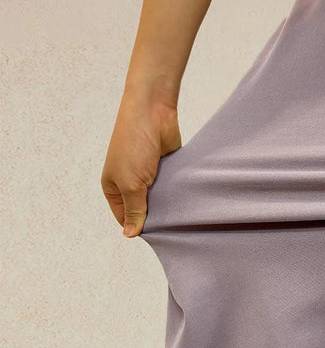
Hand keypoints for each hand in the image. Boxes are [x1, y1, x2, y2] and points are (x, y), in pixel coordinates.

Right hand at [101, 93, 181, 236]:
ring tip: (181, 214)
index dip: (139, 227)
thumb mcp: (130, 184)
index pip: (125, 217)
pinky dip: (177, 191)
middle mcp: (129, 183)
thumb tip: (130, 235)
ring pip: (159, 199)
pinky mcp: (165, 168)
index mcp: (114, 188)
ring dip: (168, 204)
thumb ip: (133, 209)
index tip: (157, 235)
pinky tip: (187, 199)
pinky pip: (171, 186)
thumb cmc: (133, 144)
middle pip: (143, 209)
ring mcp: (148, 175)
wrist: (153, 111)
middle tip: (172, 227)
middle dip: (156, 216)